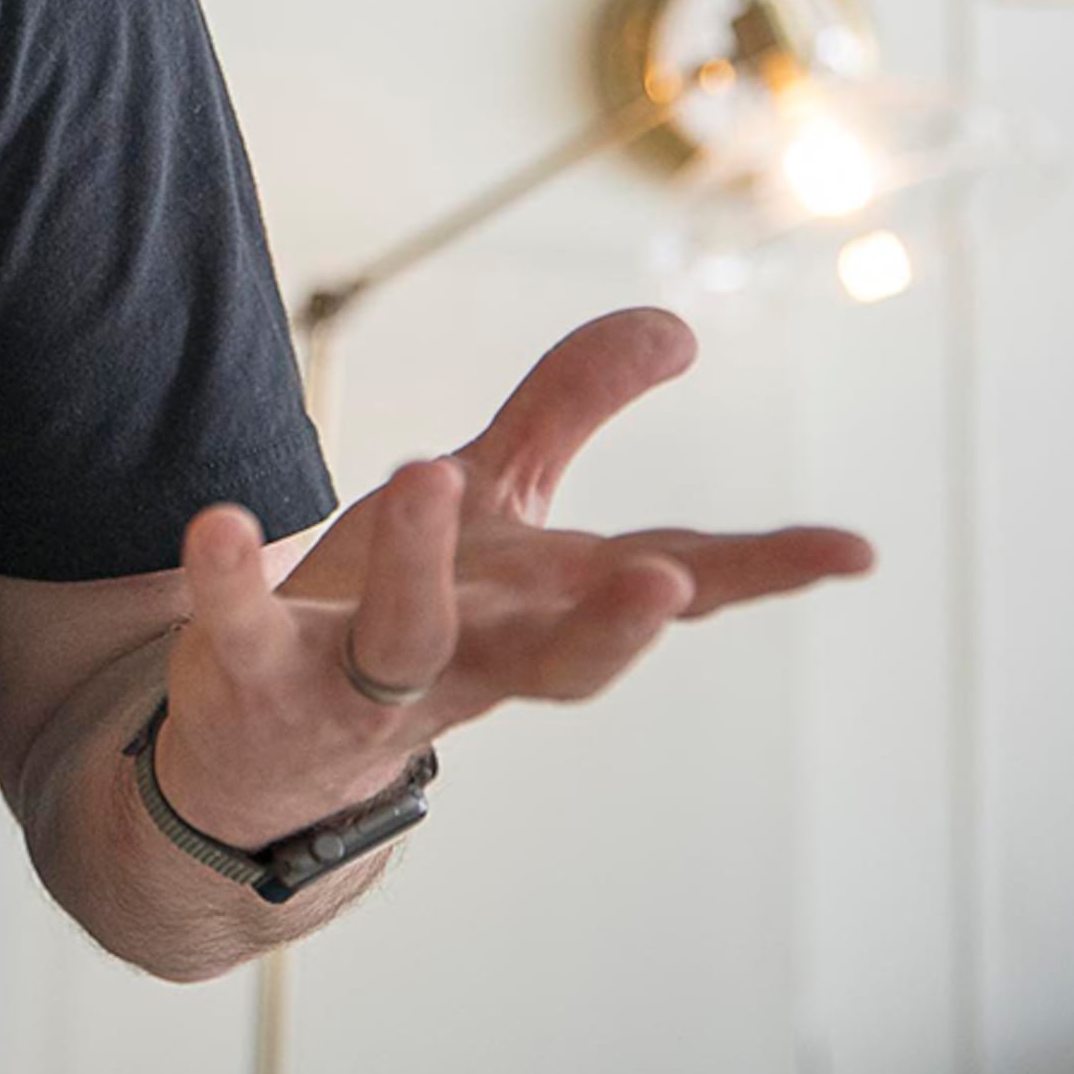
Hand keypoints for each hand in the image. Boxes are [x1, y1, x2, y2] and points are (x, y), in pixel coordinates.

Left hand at [151, 306, 872, 847]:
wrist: (257, 751)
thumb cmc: (404, 606)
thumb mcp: (492, 501)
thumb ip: (572, 407)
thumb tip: (680, 322)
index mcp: (539, 612)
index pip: (664, 588)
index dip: (761, 571)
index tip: (855, 550)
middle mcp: (469, 659)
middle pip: (560, 659)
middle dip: (615, 624)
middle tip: (669, 576)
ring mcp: (361, 683)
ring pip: (407, 639)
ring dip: (419, 566)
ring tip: (426, 467)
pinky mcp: (253, 679)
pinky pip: (241, 631)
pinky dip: (228, 578)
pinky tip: (219, 520)